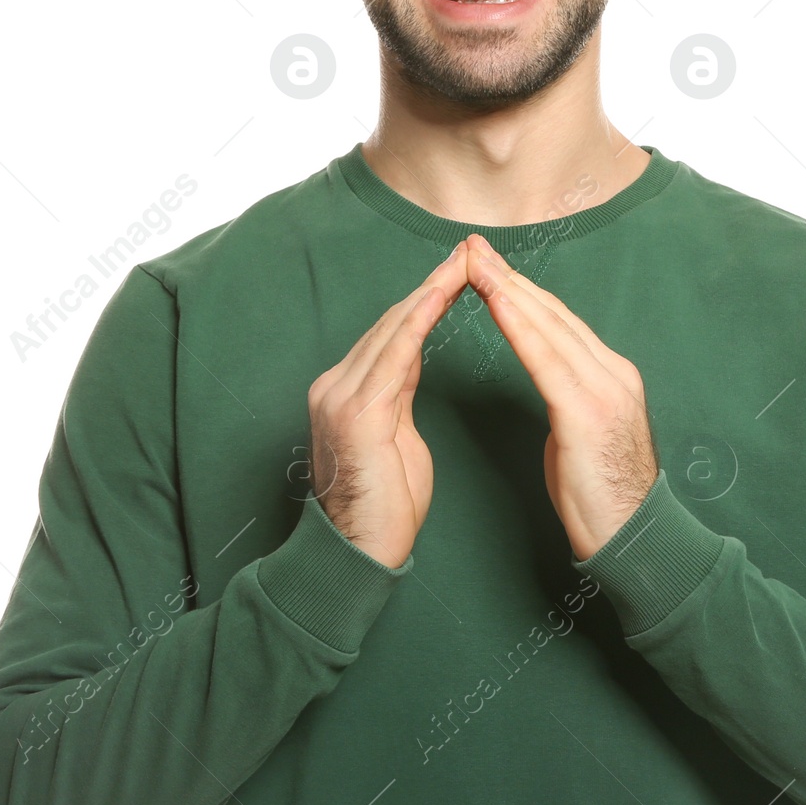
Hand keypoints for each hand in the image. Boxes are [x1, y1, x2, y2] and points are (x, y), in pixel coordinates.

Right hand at [308, 243, 469, 567]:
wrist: (359, 554)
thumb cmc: (385, 506)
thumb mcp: (396, 437)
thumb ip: (397, 394)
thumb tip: (410, 359)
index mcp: (345, 389)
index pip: (393, 332)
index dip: (427, 298)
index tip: (461, 270)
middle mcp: (335, 384)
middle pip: (392, 322)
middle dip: (434, 284)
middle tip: (470, 250)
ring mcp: (339, 396)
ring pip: (392, 330)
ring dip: (431, 292)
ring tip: (464, 262)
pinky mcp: (355, 415)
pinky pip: (392, 357)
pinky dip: (417, 323)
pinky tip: (439, 297)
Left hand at [464, 233, 658, 560]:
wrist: (637, 540)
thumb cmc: (603, 498)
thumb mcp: (583, 436)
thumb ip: (569, 399)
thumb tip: (550, 382)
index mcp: (611, 376)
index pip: (559, 322)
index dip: (521, 291)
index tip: (489, 265)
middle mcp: (613, 373)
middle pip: (553, 313)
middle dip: (509, 277)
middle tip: (473, 245)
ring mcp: (606, 389)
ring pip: (550, 327)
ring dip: (508, 290)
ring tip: (475, 263)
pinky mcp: (590, 412)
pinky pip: (547, 359)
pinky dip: (520, 326)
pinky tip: (497, 304)